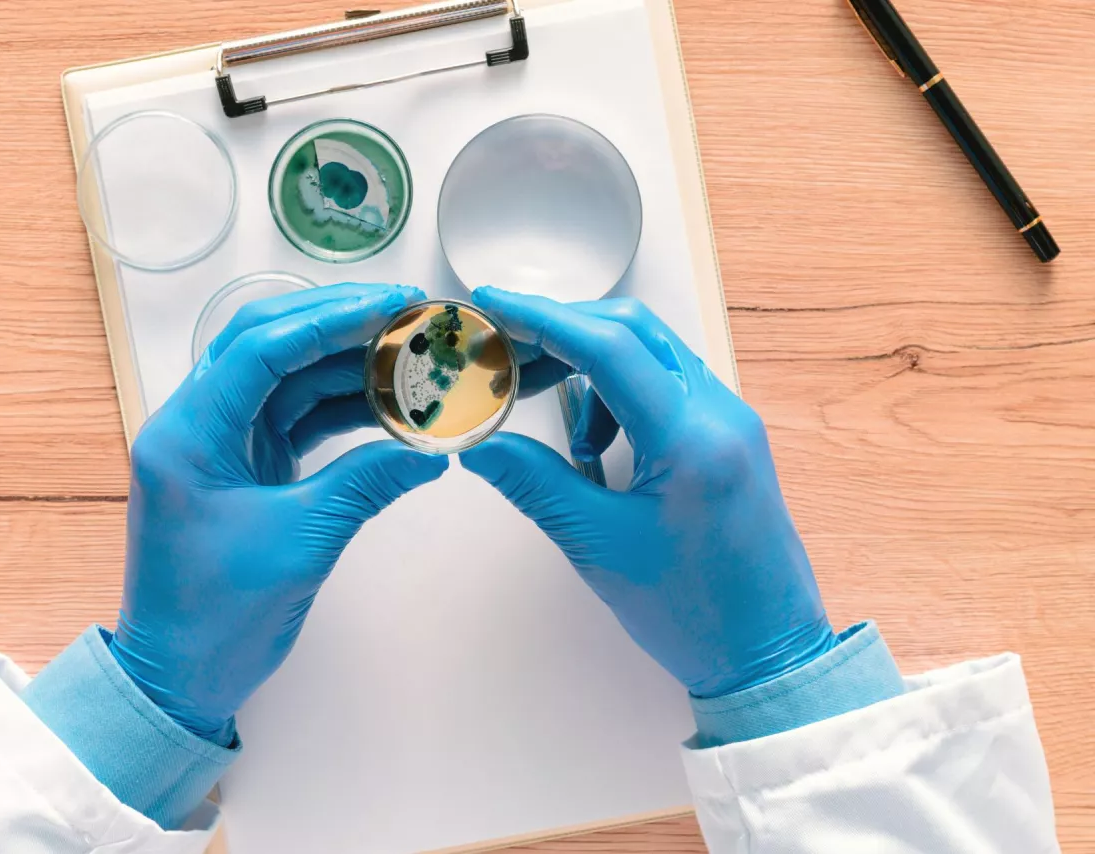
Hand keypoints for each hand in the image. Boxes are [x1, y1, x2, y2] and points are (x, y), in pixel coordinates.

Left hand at [112, 283, 448, 740]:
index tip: (391, 305)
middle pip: (269, 345)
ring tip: (410, 352)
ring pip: (287, 379)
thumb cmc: (214, 618)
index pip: (259, 346)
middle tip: (406, 313)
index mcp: (188, 433)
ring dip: (346, 365)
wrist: (179, 677)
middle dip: (338, 323)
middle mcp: (197, 425)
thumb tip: (431, 447)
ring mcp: (221, 446)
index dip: (328, 317)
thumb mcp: (300, 543)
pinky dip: (342, 409)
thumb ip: (365, 483)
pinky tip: (390, 403)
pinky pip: (296, 418)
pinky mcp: (244, 469)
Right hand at [460, 288, 835, 697]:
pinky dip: (620, 399)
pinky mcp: (729, 439)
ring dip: (592, 371)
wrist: (769, 655)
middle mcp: (720, 413)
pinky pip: (666, 388)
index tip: (491, 304)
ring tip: (560, 430)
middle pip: (633, 332)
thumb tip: (477, 444)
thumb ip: (535, 483)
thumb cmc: (694, 612)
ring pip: (650, 356)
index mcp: (692, 436)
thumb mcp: (598, 546)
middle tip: (507, 355)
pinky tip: (598, 453)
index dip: (542, 318)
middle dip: (564, 333)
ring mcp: (730, 422)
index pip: (608, 347)